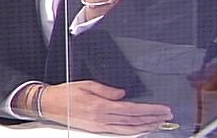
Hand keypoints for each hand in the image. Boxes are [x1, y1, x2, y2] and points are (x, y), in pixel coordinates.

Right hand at [40, 80, 173, 134]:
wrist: (50, 105)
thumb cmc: (66, 93)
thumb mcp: (87, 85)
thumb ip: (107, 90)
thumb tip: (123, 94)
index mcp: (101, 106)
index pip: (132, 110)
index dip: (150, 110)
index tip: (162, 108)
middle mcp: (102, 119)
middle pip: (133, 121)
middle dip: (152, 119)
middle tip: (167, 116)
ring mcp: (100, 127)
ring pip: (128, 131)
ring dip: (146, 127)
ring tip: (158, 124)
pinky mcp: (97, 130)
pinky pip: (119, 133)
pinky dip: (133, 133)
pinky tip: (140, 130)